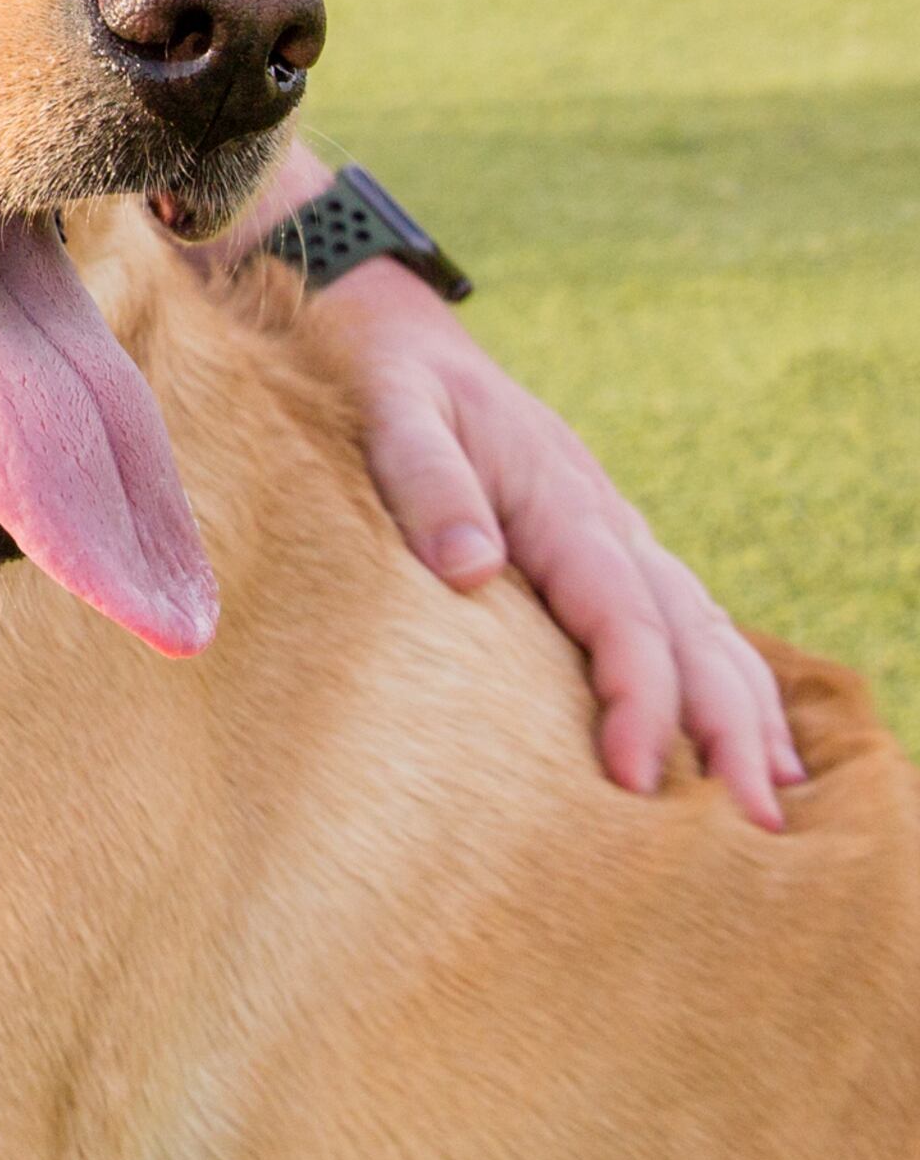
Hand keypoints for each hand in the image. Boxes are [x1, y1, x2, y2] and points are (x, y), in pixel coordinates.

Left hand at [309, 261, 805, 826]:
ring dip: (746, 716)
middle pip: (690, 637)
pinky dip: (734, 681)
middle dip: (728, 733)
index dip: (639, 698)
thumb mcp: (392, 412)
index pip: (621, 614)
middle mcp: (608, 522)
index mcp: (561, 500)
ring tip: (772, 808)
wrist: (394, 329)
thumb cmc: (387, 376)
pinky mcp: (608, 548)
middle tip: (751, 831)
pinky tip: (759, 741)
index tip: (637, 776)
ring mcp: (617, 535)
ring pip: (706, 632)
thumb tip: (471, 571)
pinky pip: (690, 620)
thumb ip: (428, 485)